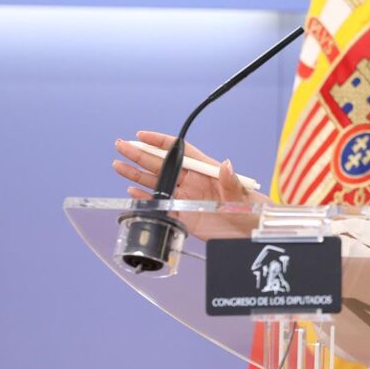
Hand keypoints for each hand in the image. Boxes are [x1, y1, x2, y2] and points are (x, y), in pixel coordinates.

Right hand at [113, 131, 269, 205]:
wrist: (251, 233)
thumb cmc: (252, 209)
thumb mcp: (243, 195)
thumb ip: (232, 181)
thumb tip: (226, 164)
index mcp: (206, 170)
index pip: (180, 151)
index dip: (161, 142)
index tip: (142, 135)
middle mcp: (193, 181)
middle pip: (162, 164)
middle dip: (141, 154)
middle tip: (121, 145)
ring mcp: (186, 198)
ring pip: (157, 182)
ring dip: (136, 174)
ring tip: (117, 165)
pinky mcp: (183, 215)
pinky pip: (160, 203)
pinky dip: (145, 196)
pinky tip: (132, 189)